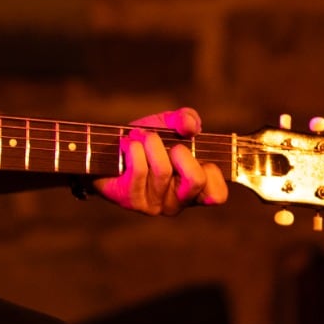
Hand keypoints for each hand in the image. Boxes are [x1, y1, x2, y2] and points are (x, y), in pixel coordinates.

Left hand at [93, 107, 228, 214]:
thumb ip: (185, 119)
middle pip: (195, 181)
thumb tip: (191, 126)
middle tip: (170, 145)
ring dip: (152, 144)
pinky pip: (139, 170)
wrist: (106, 150)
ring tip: (142, 137)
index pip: (217, 195)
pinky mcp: (131, 201)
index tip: (199, 155)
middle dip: (181, 151)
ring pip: (163, 171)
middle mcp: (176, 202)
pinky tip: (128, 145)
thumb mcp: (168, 124)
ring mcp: (154, 205)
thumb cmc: (145, 141)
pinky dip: (134, 149)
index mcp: (193, 189)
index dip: (212, 172)